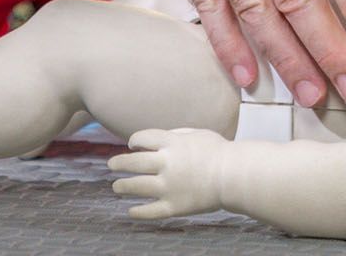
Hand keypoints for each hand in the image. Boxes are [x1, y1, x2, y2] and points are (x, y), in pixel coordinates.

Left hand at [110, 127, 228, 219]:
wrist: (234, 175)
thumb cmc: (219, 152)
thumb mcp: (197, 133)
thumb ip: (175, 134)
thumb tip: (156, 139)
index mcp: (172, 144)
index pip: (142, 139)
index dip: (134, 141)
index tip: (132, 145)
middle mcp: (166, 164)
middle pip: (133, 163)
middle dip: (118, 163)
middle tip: (111, 165)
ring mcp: (168, 186)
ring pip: (137, 186)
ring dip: (123, 186)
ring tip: (116, 186)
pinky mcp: (174, 206)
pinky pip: (150, 211)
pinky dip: (138, 212)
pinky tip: (131, 210)